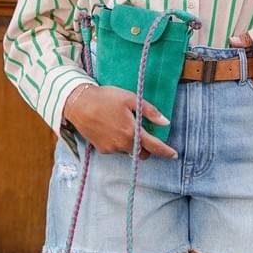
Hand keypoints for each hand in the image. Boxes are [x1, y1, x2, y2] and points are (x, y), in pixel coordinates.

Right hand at [63, 85, 177, 160]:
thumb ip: (149, 112)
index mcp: (132, 131)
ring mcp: (111, 149)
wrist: (79, 104)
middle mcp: (122, 144)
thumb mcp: (130, 99)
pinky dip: (119, 142)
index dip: (166, 151)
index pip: (154, 146)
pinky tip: (112, 128)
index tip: (174, 154)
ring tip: (123, 124)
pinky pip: (116, 149)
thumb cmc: (106, 98)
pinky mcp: (102, 149)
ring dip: (132, 143)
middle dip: (147, 147)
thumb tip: (165, 122)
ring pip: (129, 151)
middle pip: (142, 153)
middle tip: (144, 133)